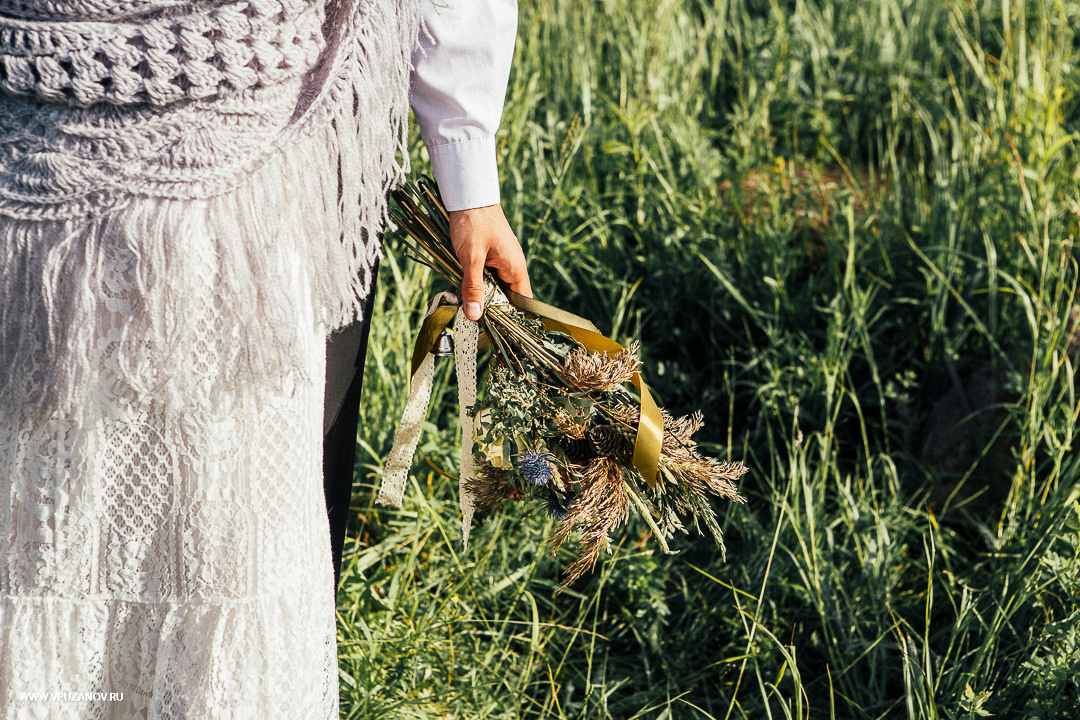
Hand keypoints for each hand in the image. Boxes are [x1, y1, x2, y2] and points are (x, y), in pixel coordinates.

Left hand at [448, 204, 531, 320]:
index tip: (495, 329)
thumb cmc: (474, 223)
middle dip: (491, 307)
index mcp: (516, 269)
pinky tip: (464, 285)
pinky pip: (486, 275)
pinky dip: (476, 281)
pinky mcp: (491, 255)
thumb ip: (473, 287)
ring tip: (467, 304)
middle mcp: (513, 267)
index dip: (510, 318)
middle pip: (506, 297)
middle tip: (474, 320)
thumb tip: (475, 316)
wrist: (469, 194)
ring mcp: (502, 260)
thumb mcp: (471, 258)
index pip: (522, 303)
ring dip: (481, 293)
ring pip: (494, 287)